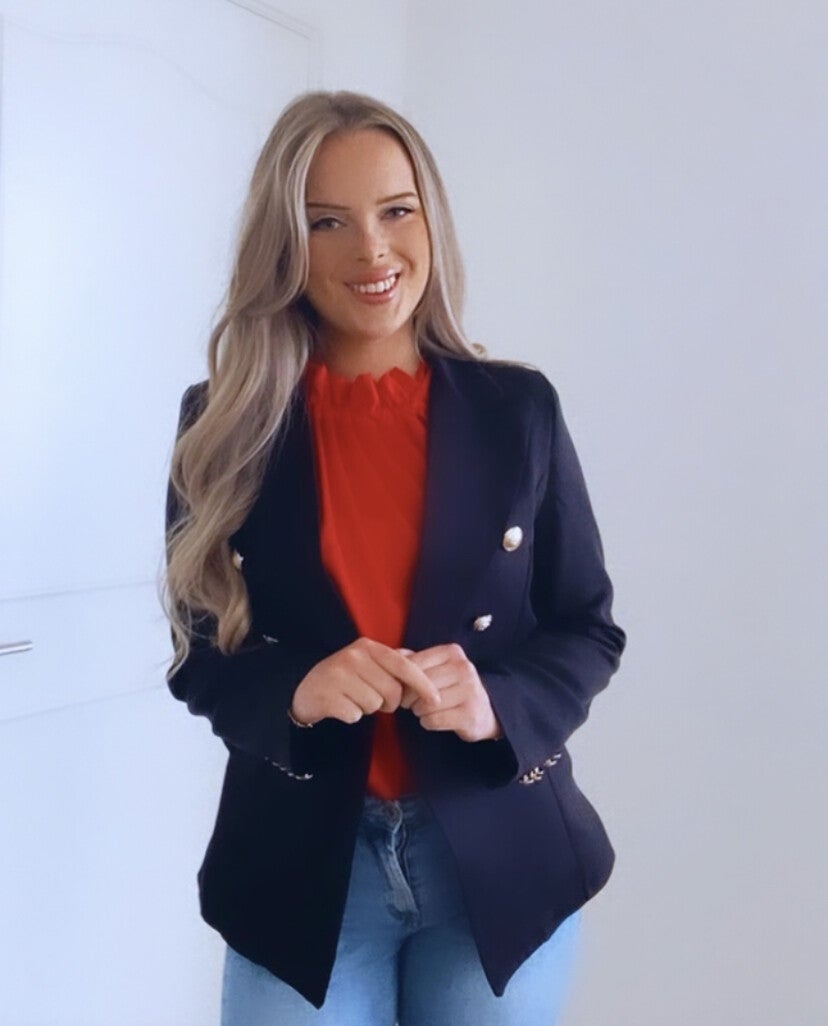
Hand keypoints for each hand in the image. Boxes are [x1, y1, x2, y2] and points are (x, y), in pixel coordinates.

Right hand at [290, 636, 440, 726]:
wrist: (303, 690)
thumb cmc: (344, 677)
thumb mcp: (367, 663)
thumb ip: (393, 662)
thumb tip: (420, 663)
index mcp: (367, 647)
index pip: (403, 665)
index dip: (423, 684)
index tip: (436, 699)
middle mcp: (353, 657)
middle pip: (392, 691)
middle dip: (389, 702)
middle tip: (374, 699)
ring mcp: (338, 676)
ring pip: (374, 705)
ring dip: (368, 709)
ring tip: (354, 699)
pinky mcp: (327, 697)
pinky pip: (355, 715)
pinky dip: (351, 716)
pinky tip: (342, 707)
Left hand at [395, 643, 503, 742]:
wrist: (484, 711)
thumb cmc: (451, 687)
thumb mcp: (435, 667)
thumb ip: (412, 659)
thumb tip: (388, 655)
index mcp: (452, 652)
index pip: (414, 664)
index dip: (402, 679)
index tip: (403, 688)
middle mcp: (464, 668)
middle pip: (420, 685)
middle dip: (408, 697)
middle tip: (409, 703)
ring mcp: (470, 691)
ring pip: (426, 704)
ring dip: (418, 711)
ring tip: (423, 710)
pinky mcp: (470, 714)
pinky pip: (434, 720)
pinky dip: (427, 722)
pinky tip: (432, 720)